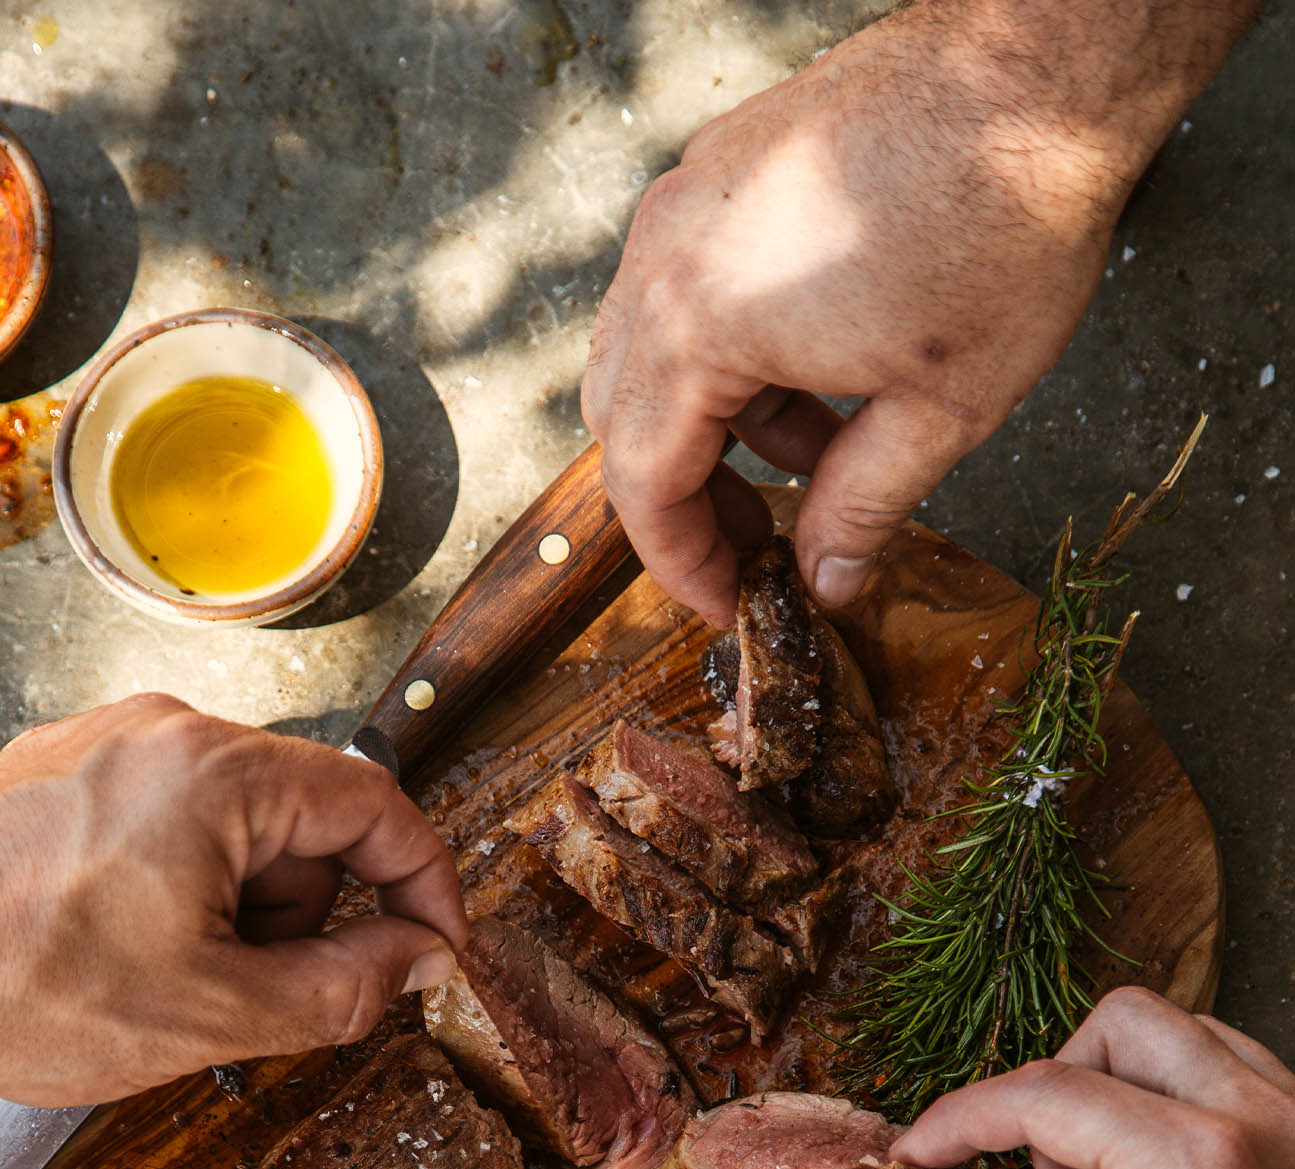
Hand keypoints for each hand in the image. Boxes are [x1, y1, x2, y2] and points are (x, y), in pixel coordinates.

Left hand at [0, 695, 466, 1105]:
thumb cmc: (14, 985)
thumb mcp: (213, 1016)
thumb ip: (343, 987)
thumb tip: (418, 959)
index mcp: (218, 772)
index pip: (378, 805)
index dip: (424, 884)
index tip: (435, 947)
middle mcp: (167, 729)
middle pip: (306, 818)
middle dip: (305, 916)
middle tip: (257, 991)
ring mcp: (111, 741)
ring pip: (239, 825)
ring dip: (239, 908)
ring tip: (169, 975)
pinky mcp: (68, 768)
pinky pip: (172, 821)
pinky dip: (182, 888)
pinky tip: (124, 948)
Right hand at [583, 0, 1259, 624]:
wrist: (1044, 65)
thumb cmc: (1000, 221)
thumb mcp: (941, 410)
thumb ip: (863, 509)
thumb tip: (826, 579)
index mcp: (697, 328)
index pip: (644, 484)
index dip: (684, 563)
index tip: (730, 603)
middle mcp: (666, 256)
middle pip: (624, 418)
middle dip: (684, 498)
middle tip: (757, 547)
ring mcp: (691, 198)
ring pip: (649, 348)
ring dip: (712, 424)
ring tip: (815, 460)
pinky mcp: (728, 164)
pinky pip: (687, 283)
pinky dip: (728, 351)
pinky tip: (817, 374)